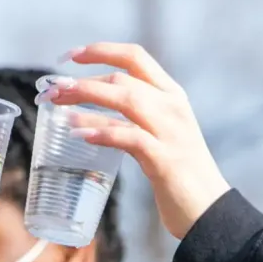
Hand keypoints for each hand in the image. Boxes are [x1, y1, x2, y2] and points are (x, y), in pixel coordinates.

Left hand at [43, 43, 231, 239]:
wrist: (210, 211)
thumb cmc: (181, 174)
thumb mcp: (164, 134)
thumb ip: (140, 116)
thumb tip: (98, 107)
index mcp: (173, 96)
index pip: (135, 57)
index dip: (100, 51)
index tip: (70, 56)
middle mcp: (173, 107)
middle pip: (121, 78)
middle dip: (81, 81)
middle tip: (51, 90)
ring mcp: (170, 132)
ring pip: (125, 99)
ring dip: (86, 98)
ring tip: (57, 105)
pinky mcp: (164, 159)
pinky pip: (128, 137)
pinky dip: (101, 132)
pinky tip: (78, 135)